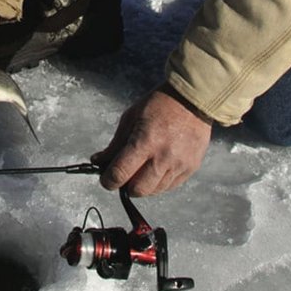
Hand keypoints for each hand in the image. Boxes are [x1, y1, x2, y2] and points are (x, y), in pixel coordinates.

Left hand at [91, 89, 211, 195]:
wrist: (192, 99)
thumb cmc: (158, 105)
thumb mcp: (130, 118)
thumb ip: (115, 144)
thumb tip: (98, 162)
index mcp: (145, 141)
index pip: (120, 174)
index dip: (108, 180)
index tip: (106, 179)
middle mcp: (163, 157)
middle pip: (138, 190)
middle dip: (126, 186)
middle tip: (124, 174)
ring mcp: (179, 164)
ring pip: (154, 191)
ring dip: (144, 184)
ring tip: (142, 166)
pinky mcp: (191, 168)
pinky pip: (170, 186)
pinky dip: (159, 181)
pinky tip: (157, 166)